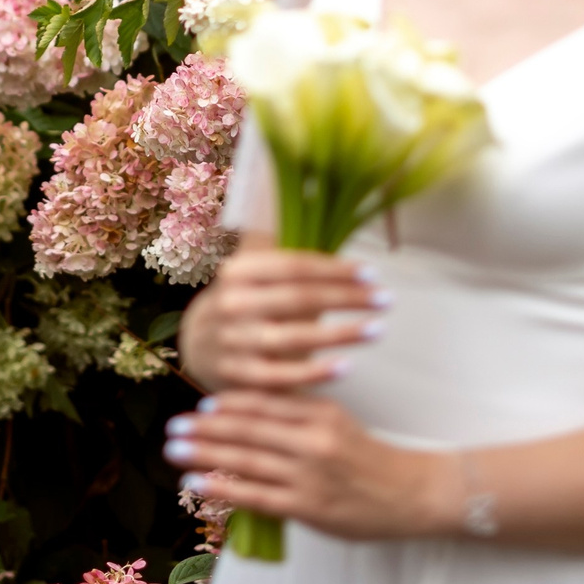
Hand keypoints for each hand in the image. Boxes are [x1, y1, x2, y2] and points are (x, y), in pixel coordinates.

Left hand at [163, 390, 464, 542]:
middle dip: (206, 427)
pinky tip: (196, 484)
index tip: (202, 405)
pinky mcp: (307, 507)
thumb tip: (253, 411)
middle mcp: (312, 439)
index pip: (265, 404)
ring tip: (173, 450)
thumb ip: (302, 415)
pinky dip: (222, 488)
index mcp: (321, 412)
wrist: (414, 493)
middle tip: (173, 426)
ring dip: (204, 453)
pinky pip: (255, 496)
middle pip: (248, 429)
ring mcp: (309, 474)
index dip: (229, 404)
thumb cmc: (372, 460)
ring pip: (246, 460)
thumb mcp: (340, 423)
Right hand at [178, 247, 386, 392]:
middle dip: (347, 297)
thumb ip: (285, 250)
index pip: (294, 266)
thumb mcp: (253, 271)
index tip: (371, 273)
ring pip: (294, 338)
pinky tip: (345, 368)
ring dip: (341, 334)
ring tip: (377, 329)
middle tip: (385, 299)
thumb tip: (324, 206)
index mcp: (238, 270)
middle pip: (299, 298)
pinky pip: (282, 376)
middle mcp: (232, 304)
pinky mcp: (238, 377)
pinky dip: (314, 374)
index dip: (336, 268)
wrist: (198, 345)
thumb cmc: (243, 301)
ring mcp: (234, 342)